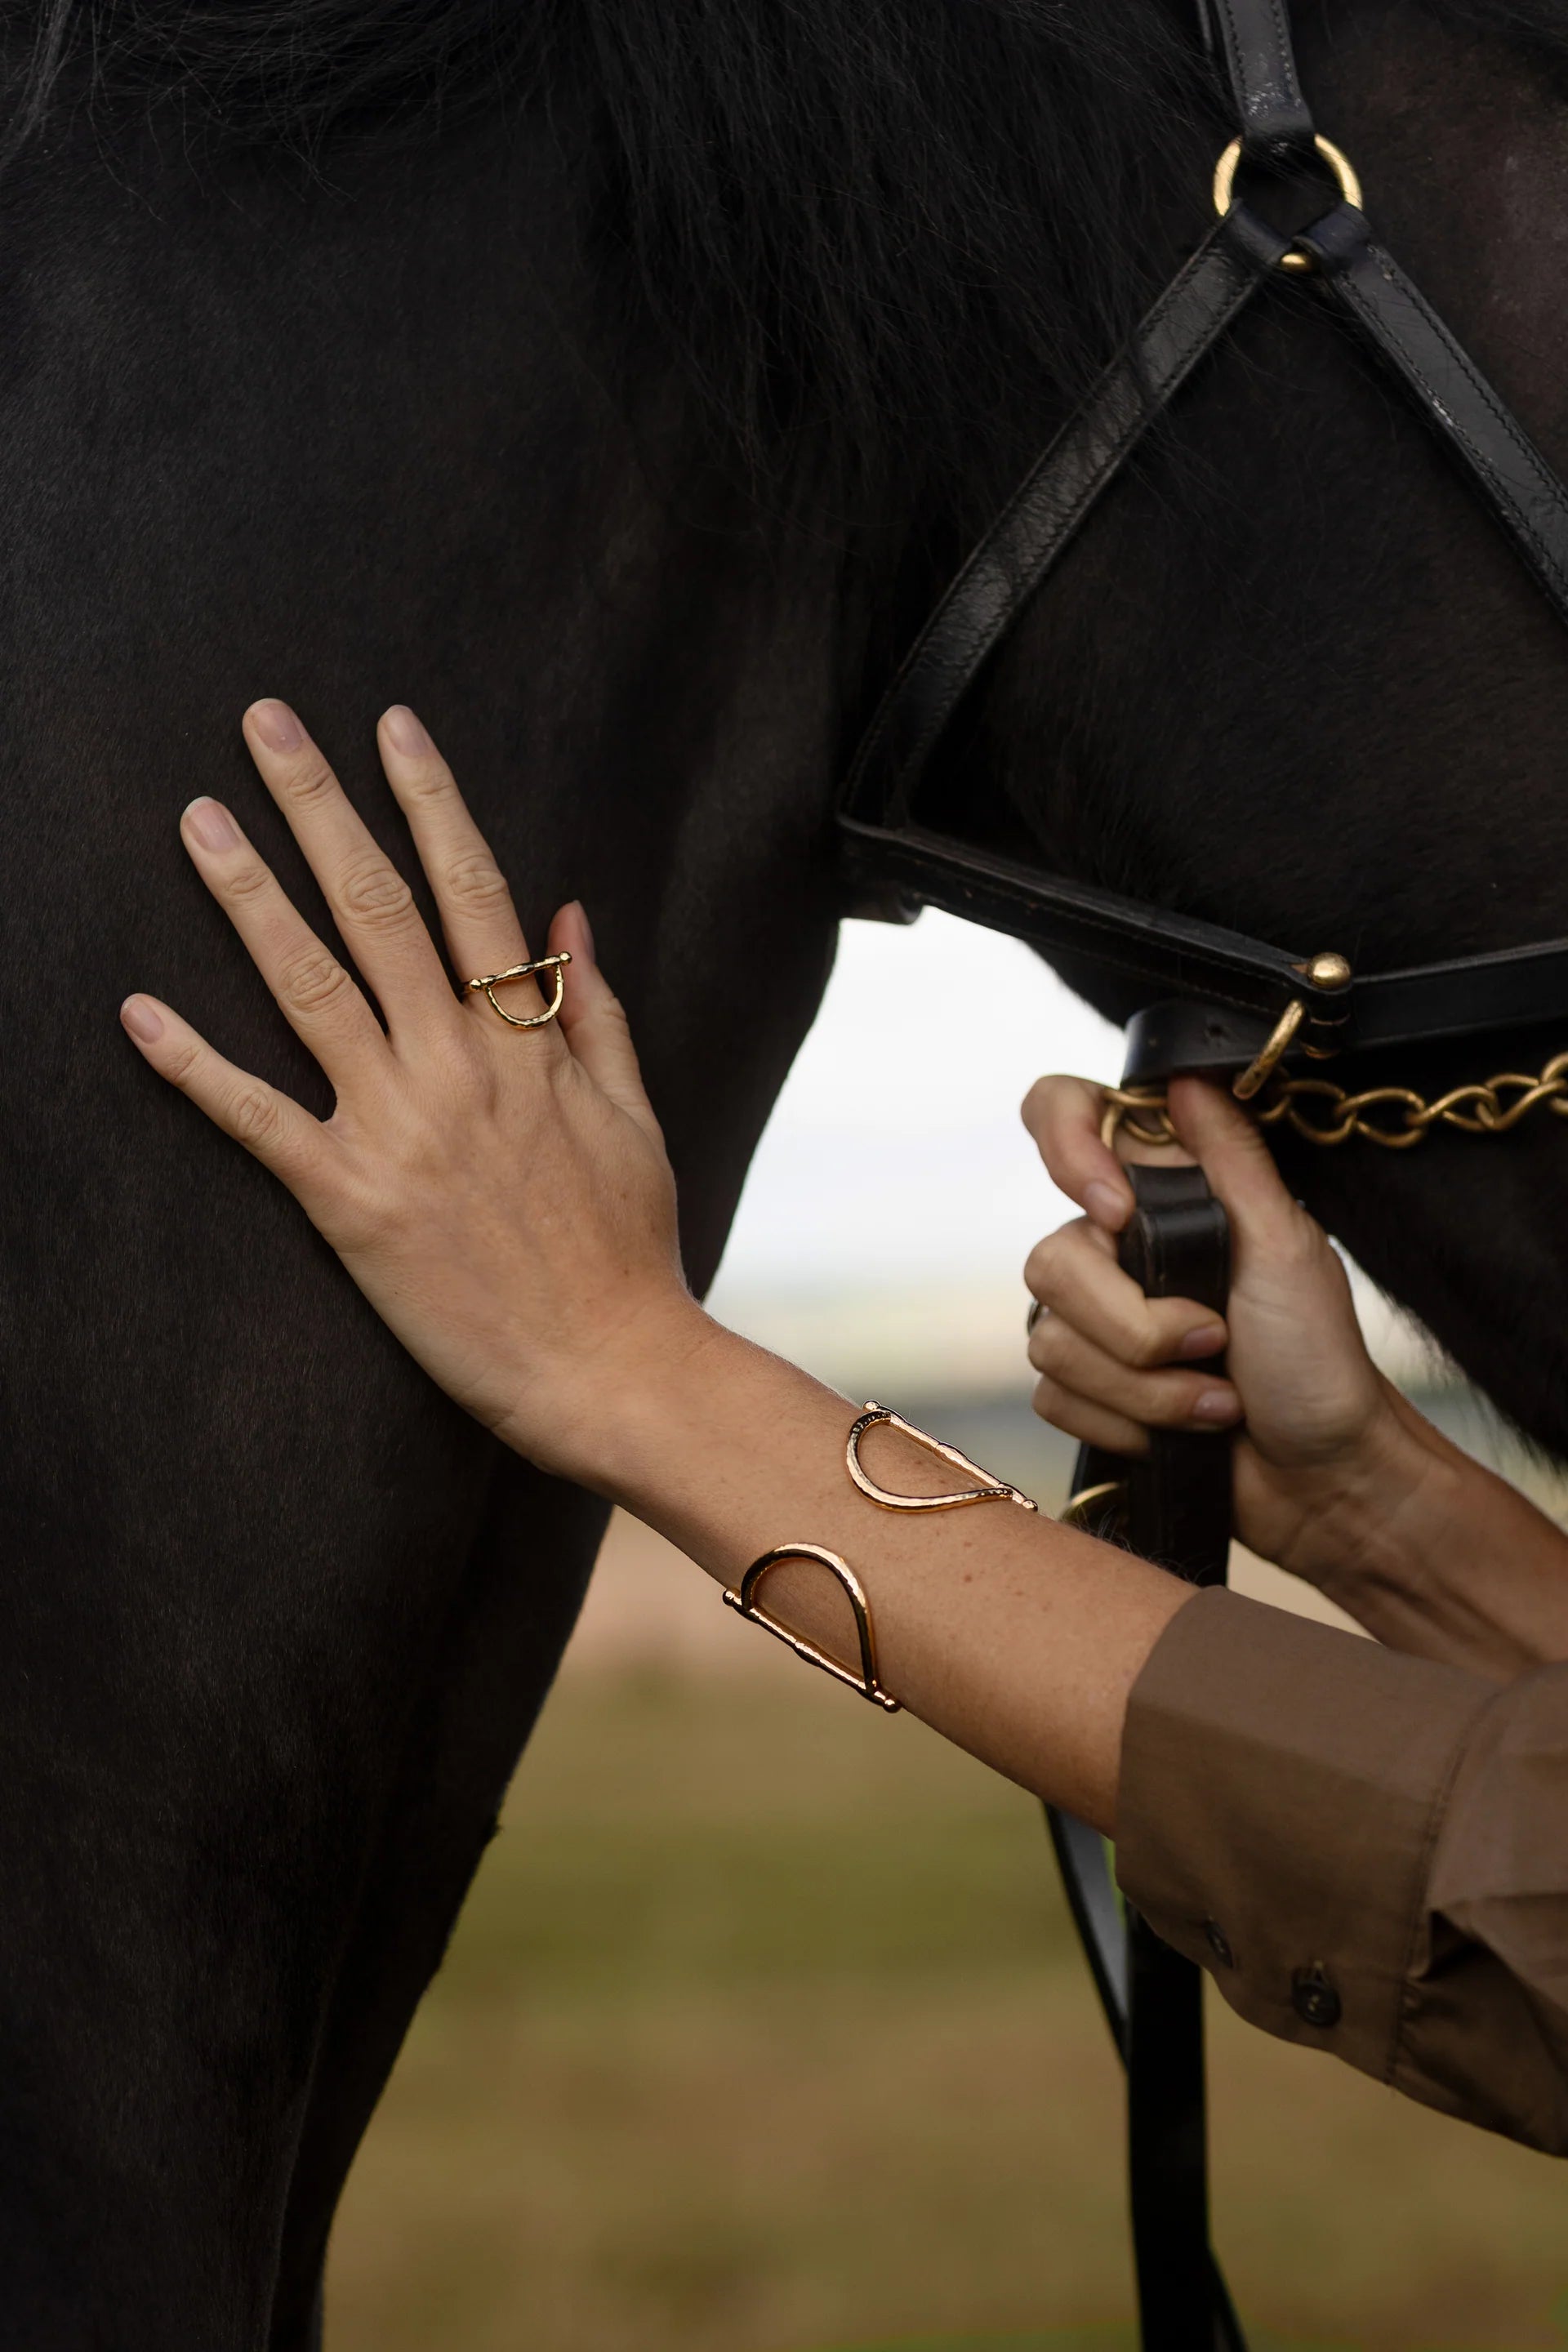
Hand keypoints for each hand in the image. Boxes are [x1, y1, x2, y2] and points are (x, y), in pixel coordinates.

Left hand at [120, 699, 705, 1482]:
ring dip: (247, 896)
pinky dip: (195, 1066)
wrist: (611, 1366)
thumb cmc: (629, 1248)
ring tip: (199, 819)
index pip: (471, 889)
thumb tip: (567, 913)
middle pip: (377, 908)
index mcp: (529, 1043)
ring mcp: (400, 1129)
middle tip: (264, 723)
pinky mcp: (350, 1202)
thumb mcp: (635, 1116)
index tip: (392, 725)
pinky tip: (139, 1011)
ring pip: (310, 986)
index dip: (429, 798)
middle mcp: (459, 1067)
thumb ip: (594, 1013)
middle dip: (319, 806)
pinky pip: (259, 1120)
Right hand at [1020, 1074, 1417, 1585]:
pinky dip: (1126, 1423)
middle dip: (1135, 1325)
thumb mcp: (1286, 1244)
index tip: (1117, 1215)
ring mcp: (1098, 1318)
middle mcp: (1119, 1246)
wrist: (1321, 1476)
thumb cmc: (1318, 1360)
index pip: (1064, 1116)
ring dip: (1145, 1387)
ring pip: (1050, 1339)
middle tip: (1212, 1339)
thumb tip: (1184, 1077)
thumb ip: (1230, 1157)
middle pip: (1050, 1259)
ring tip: (1215, 1398)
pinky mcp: (1087, 1388)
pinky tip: (1182, 1429)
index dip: (1066, 1151)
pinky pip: (1053, 1396)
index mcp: (1164, 1190)